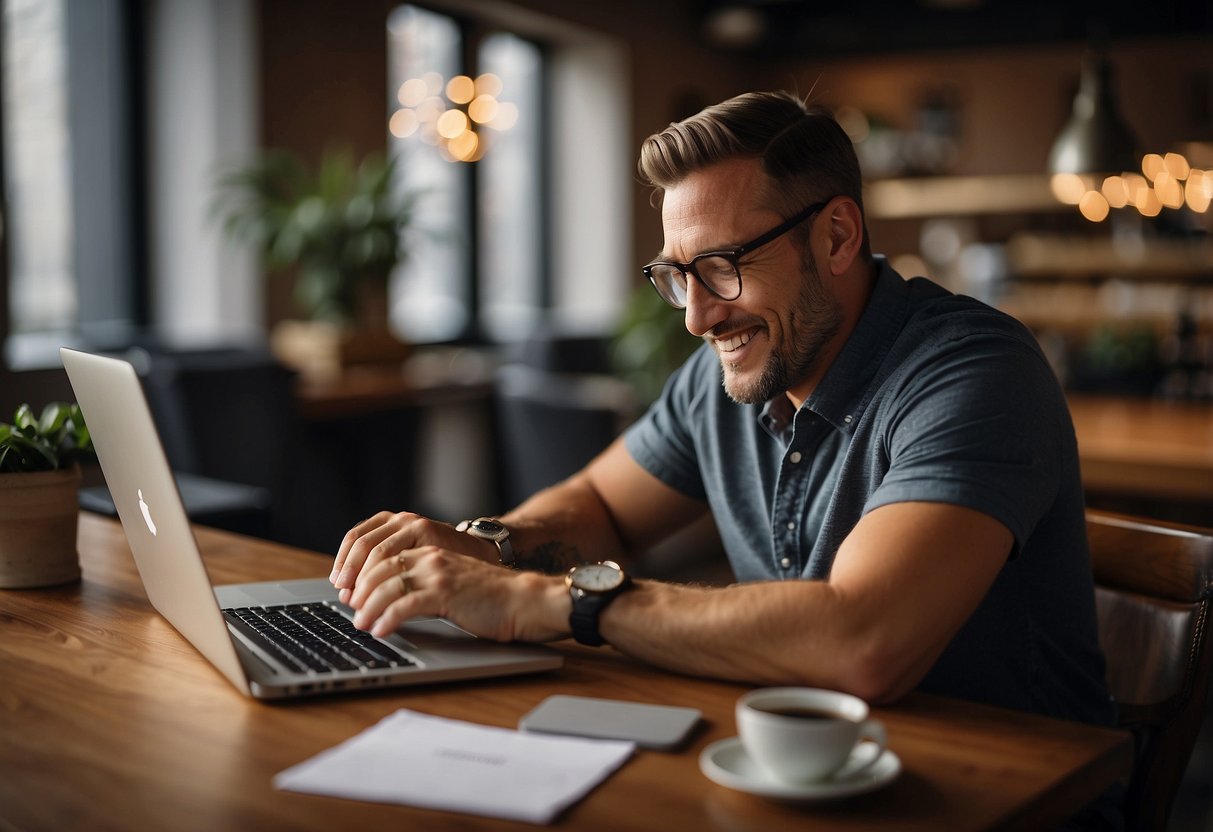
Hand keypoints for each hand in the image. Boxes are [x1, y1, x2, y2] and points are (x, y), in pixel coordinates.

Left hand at [344, 544, 568, 642]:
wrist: (525, 600)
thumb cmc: (493, 599)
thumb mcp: (453, 583)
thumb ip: (427, 584)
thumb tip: (396, 602)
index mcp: (431, 552)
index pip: (384, 555)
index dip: (362, 573)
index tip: (351, 593)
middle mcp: (431, 557)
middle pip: (380, 567)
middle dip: (359, 589)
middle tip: (350, 609)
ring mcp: (439, 574)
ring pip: (388, 585)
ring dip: (368, 606)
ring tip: (360, 624)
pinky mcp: (446, 593)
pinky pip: (406, 605)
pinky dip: (388, 618)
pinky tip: (381, 631)